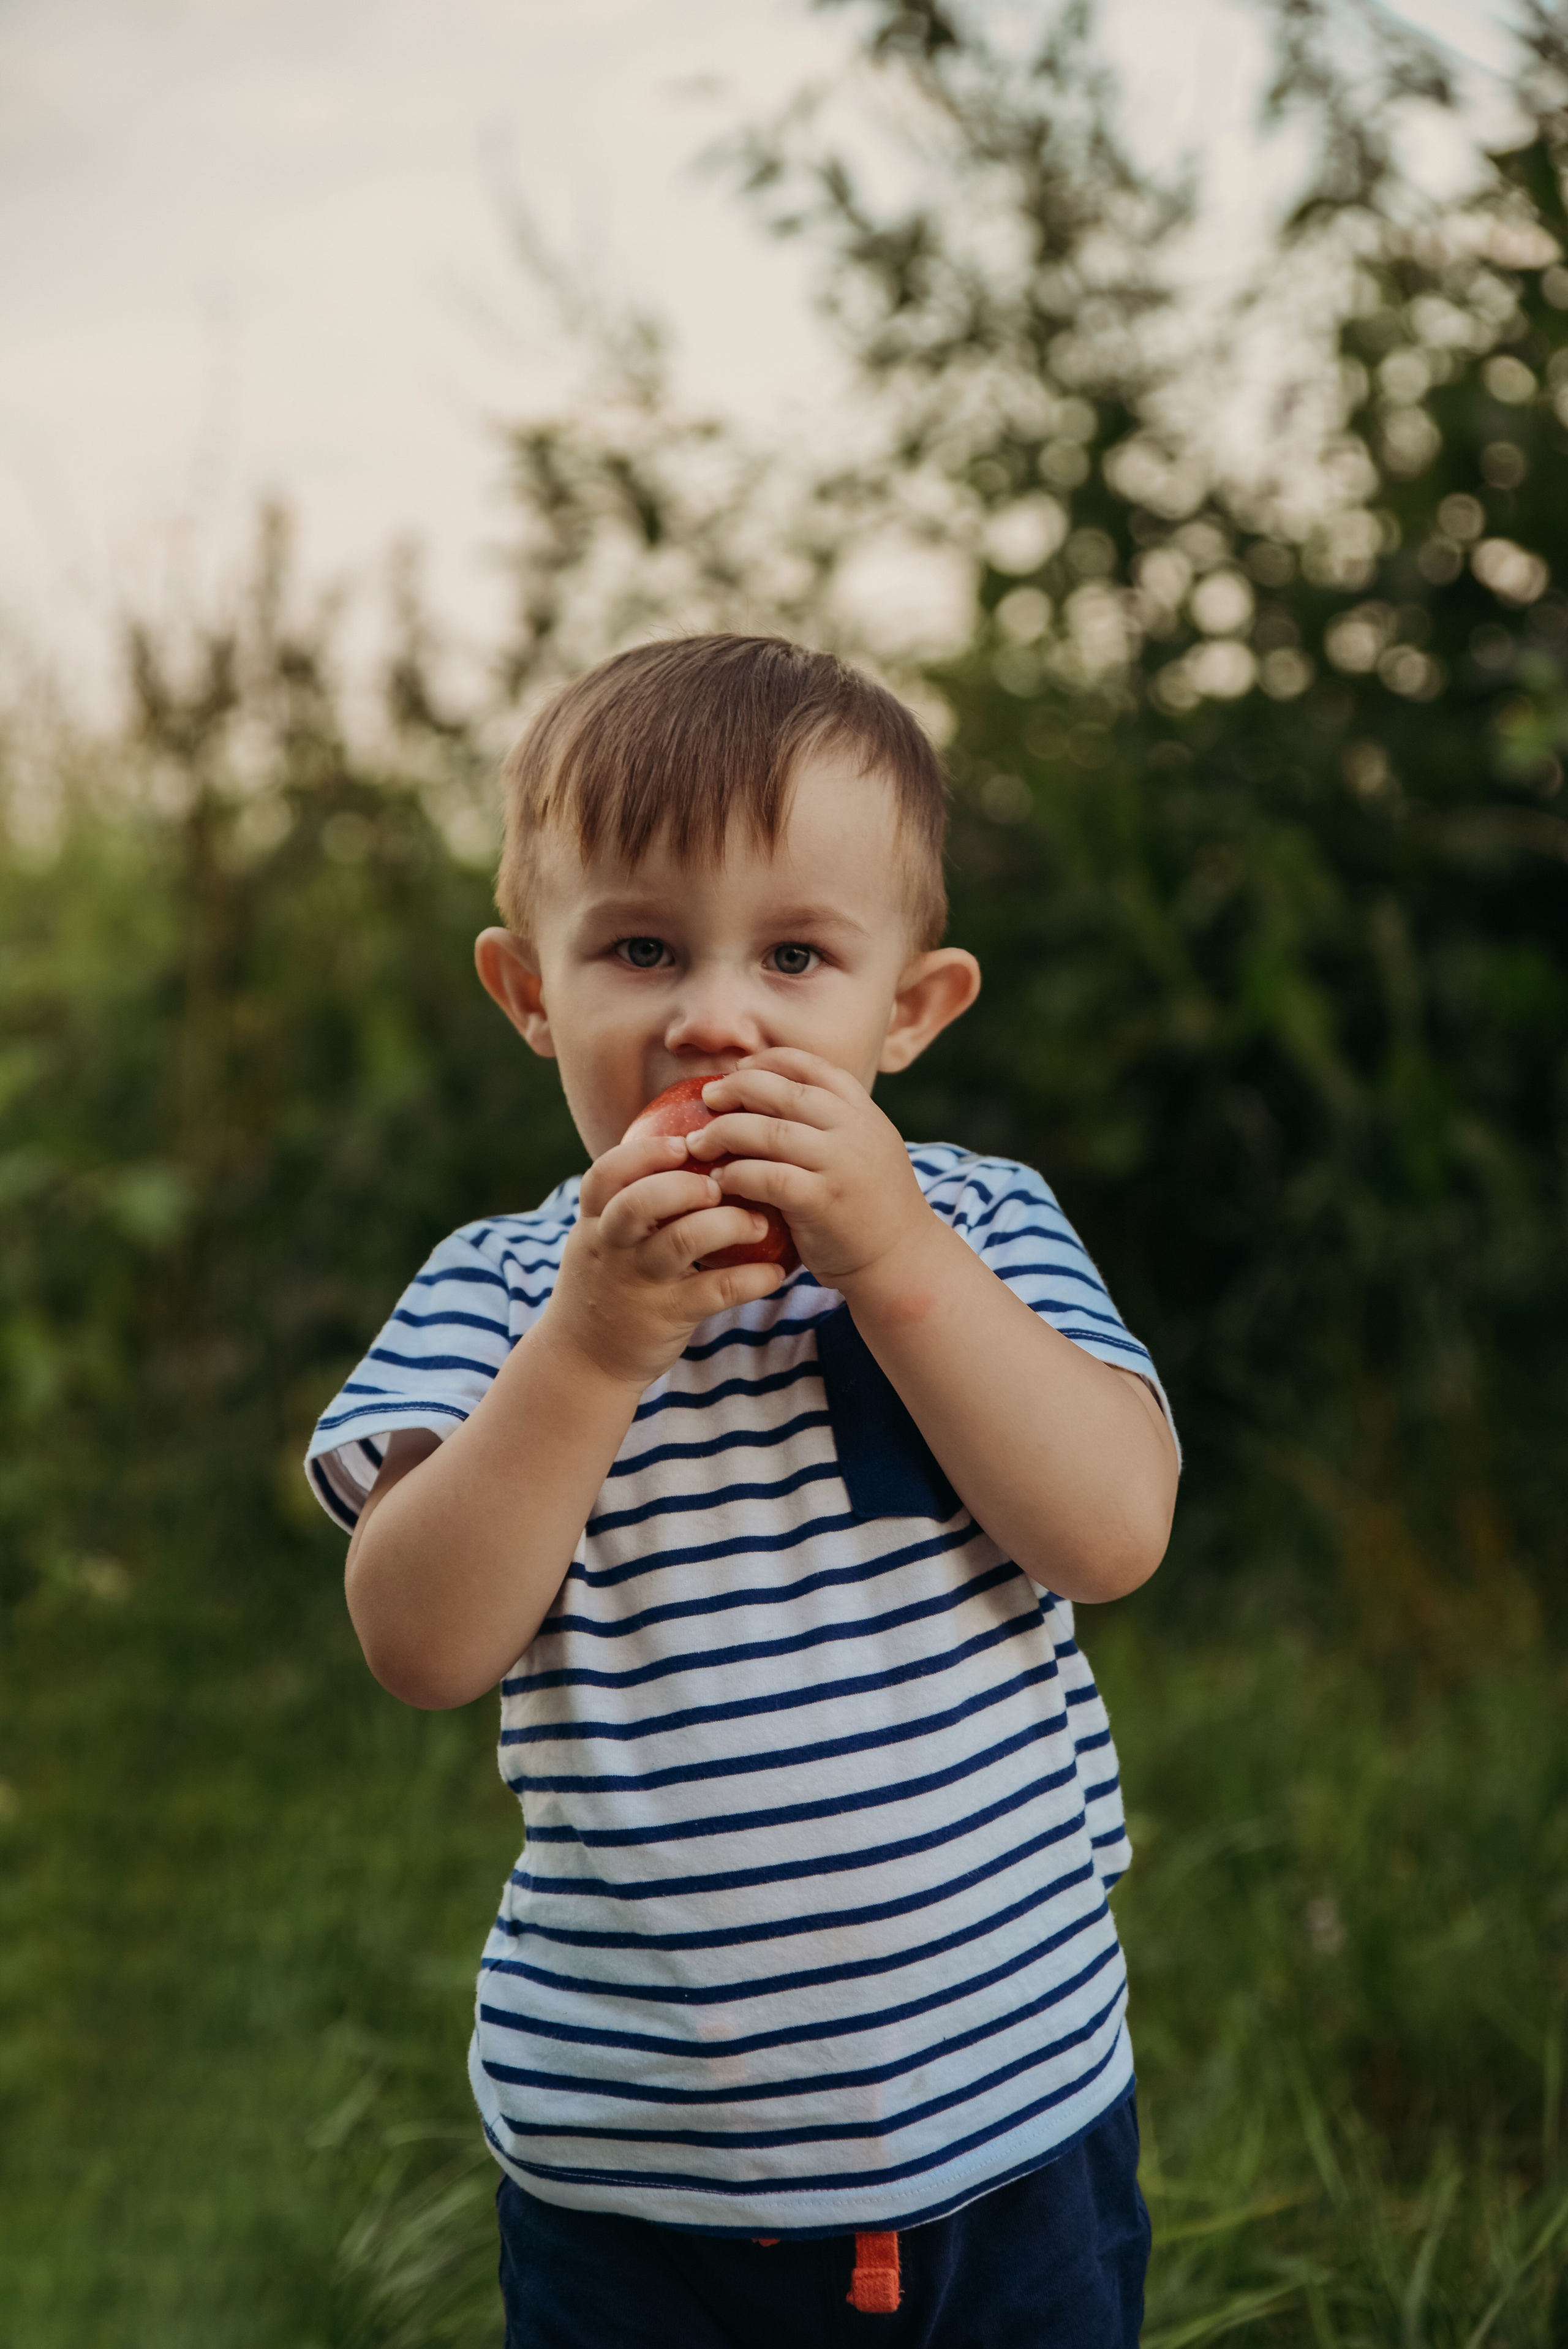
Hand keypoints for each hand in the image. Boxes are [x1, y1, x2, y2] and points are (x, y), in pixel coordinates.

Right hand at [547, 1129, 786, 1390]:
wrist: (583, 1362)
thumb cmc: (607, 1283)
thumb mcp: (601, 1240)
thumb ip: (628, 1201)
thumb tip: (684, 1148)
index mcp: (595, 1222)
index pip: (606, 1174)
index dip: (645, 1154)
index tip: (683, 1143)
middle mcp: (612, 1248)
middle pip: (640, 1201)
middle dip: (687, 1185)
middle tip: (723, 1184)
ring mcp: (639, 1283)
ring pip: (683, 1242)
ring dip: (729, 1224)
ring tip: (761, 1223)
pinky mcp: (668, 1316)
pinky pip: (716, 1292)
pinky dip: (752, 1279)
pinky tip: (776, 1271)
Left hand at [688, 1050, 936, 1292]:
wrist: (903, 1260)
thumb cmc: (871, 1206)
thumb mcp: (864, 1149)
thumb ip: (830, 1123)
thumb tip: (769, 1094)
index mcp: (863, 1112)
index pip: (812, 1067)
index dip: (770, 1062)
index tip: (739, 1069)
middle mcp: (854, 1130)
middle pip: (783, 1091)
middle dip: (736, 1089)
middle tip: (707, 1099)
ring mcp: (840, 1164)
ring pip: (768, 1132)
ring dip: (724, 1132)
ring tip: (698, 1142)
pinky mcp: (823, 1201)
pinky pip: (766, 1177)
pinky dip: (735, 1174)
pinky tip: (718, 1180)